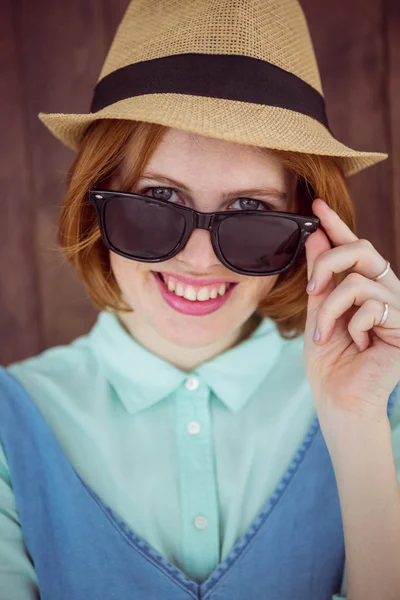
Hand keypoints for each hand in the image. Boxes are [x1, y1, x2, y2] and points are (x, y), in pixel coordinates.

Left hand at [304, 198, 399, 426]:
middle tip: (311, 286)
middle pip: (364, 250)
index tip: (315, 206)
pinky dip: (352, 326)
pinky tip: (357, 345)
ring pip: (359, 283)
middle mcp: (386, 291)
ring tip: (323, 335)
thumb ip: (319, 277)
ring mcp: (398, 307)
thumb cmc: (330, 361)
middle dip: (330, 261)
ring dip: (331, 309)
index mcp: (366, 287)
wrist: (339, 399)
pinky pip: (371, 307)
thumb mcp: (318, 312)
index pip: (353, 248)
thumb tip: (313, 237)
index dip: (337, 225)